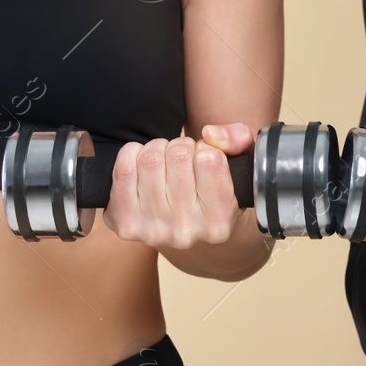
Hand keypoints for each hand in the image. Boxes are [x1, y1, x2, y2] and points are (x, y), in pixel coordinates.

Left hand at [103, 123, 252, 249]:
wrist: (190, 232)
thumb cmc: (215, 190)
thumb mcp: (241, 164)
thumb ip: (238, 140)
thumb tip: (210, 134)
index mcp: (220, 221)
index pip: (209, 159)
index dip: (206, 148)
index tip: (205, 159)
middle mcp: (187, 231)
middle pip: (178, 155)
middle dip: (181, 147)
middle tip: (184, 159)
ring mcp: (153, 230)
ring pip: (150, 158)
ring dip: (158, 150)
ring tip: (166, 163)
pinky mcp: (126, 224)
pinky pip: (123, 170)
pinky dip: (132, 155)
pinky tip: (142, 165)